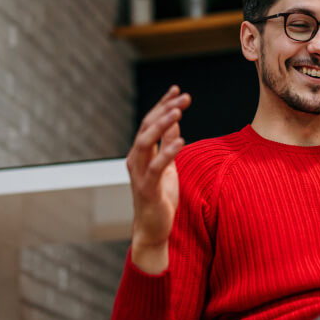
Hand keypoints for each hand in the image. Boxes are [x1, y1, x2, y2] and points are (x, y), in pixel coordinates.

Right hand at [126, 85, 190, 273]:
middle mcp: (136, 160)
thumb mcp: (168, 167)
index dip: (162, 105)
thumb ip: (167, 145)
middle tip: (184, 96)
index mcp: (140, 154)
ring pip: (146, 142)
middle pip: (146, 127)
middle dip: (165, 109)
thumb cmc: (160, 198)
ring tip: (178, 111)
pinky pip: (156, 167)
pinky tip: (181, 140)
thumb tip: (174, 123)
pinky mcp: (147, 188)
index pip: (149, 122)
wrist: (153, 229)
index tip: (177, 89)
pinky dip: (168, 152)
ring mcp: (139, 174)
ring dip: (162, 124)